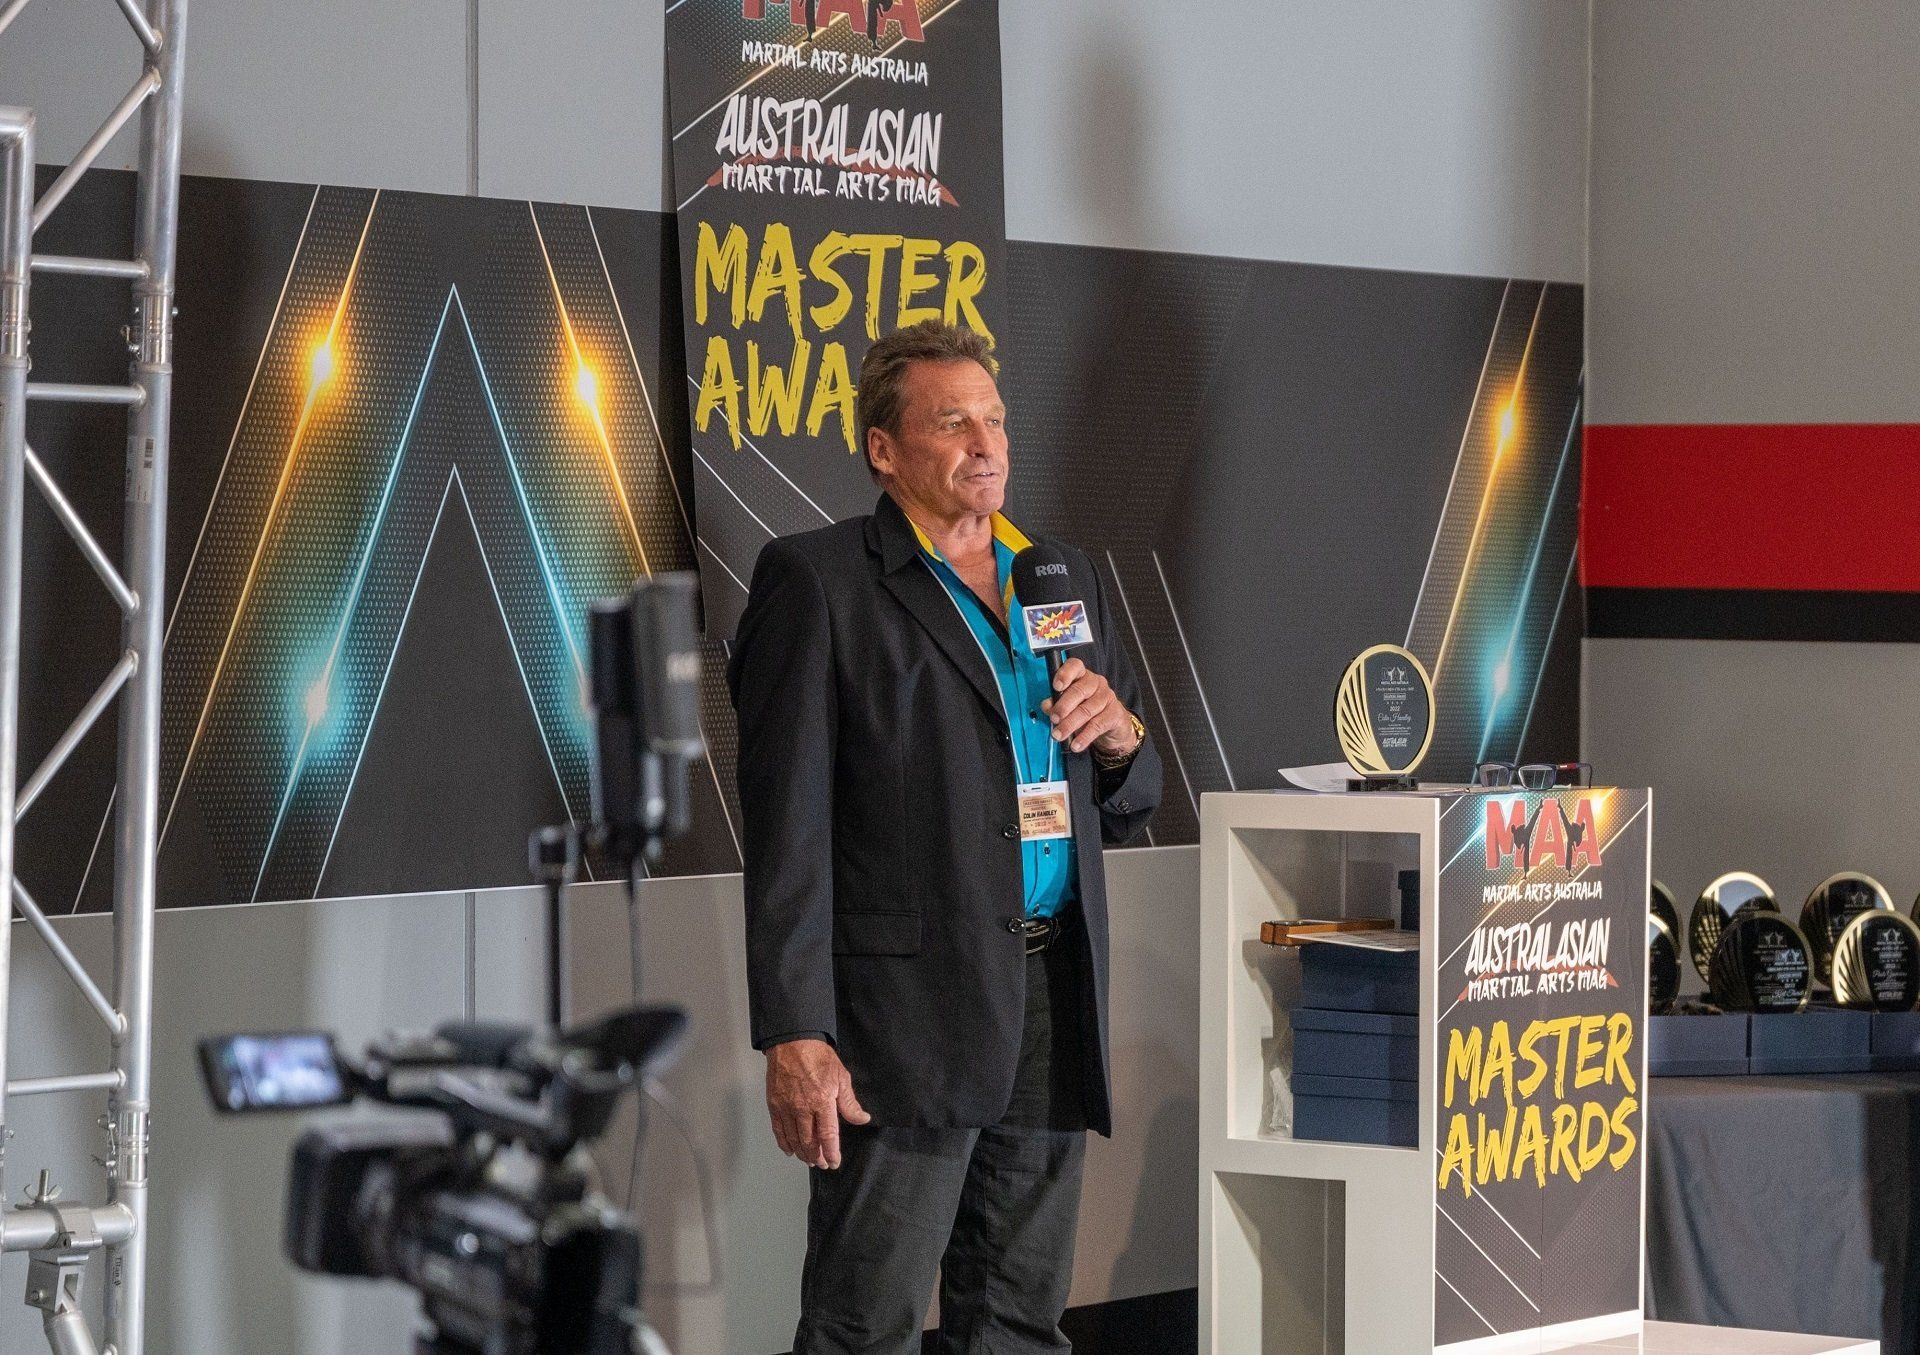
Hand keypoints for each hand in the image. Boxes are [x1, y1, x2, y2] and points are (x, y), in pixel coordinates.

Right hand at [765, 1038, 869, 1168]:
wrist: (792, 1042)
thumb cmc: (817, 1056)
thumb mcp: (841, 1076)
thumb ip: (850, 1102)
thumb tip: (862, 1118)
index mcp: (822, 1101)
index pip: (828, 1136)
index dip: (832, 1152)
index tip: (834, 1162)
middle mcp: (803, 1108)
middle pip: (809, 1142)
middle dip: (817, 1157)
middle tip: (823, 1164)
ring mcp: (787, 1107)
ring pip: (794, 1139)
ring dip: (802, 1153)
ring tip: (810, 1160)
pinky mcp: (774, 1104)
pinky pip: (779, 1130)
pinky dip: (784, 1143)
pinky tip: (790, 1150)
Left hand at [1041, 657, 1139, 756]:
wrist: (1112, 726)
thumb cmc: (1086, 710)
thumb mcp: (1070, 706)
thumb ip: (1056, 703)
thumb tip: (1047, 705)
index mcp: (1082, 676)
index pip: (1075, 666)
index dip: (1065, 674)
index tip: (1056, 687)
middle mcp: (1096, 683)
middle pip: (1079, 690)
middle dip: (1063, 706)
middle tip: (1054, 719)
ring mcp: (1107, 697)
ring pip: (1086, 710)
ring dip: (1070, 724)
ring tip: (1058, 735)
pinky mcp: (1115, 714)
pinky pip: (1097, 725)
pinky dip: (1084, 736)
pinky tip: (1075, 745)